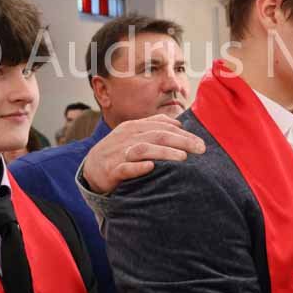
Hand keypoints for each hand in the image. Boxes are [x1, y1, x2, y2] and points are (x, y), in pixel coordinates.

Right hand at [83, 115, 205, 193]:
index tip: (201, 142)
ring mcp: (119, 153)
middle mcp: (128, 137)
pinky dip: (138, 167)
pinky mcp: (111, 170)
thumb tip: (178, 122)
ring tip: (183, 157)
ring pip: (144, 149)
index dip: (184, 133)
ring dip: (164, 152)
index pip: (163, 127)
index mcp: (135, 127)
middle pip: (158, 135)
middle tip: (200, 149)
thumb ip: (155, 126)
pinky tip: (151, 167)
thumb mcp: (134, 134)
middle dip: (182, 141)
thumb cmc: (119, 150)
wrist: (91, 168)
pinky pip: (125, 168)